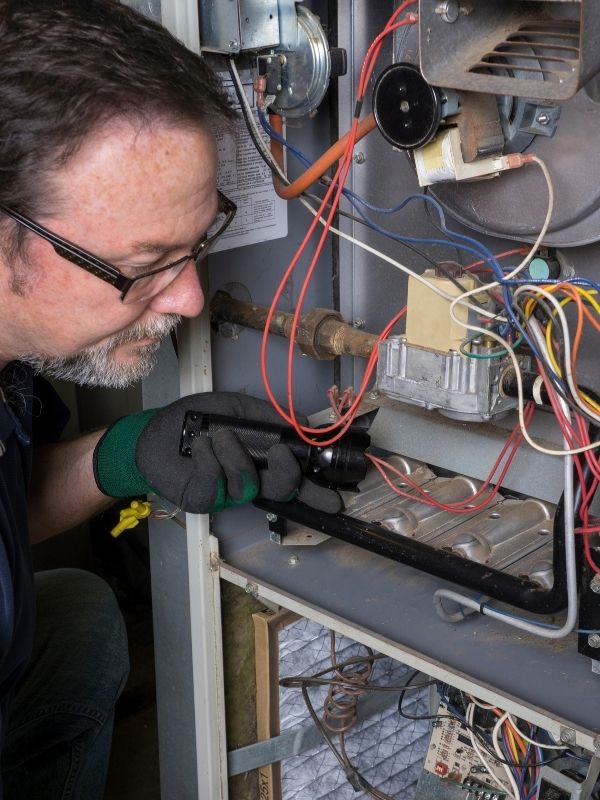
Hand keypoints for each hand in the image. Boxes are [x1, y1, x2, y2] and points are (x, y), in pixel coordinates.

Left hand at [93, 392, 341, 514]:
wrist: (155, 431)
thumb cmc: (197, 419)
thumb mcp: (237, 408)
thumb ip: (270, 416)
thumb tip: (304, 421)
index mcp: (262, 462)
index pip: (295, 481)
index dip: (316, 492)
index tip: (336, 498)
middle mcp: (249, 481)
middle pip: (280, 490)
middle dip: (287, 475)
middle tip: (283, 455)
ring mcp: (226, 494)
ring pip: (247, 485)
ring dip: (235, 456)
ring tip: (218, 436)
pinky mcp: (202, 499)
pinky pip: (215, 485)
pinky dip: (209, 460)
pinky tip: (200, 445)